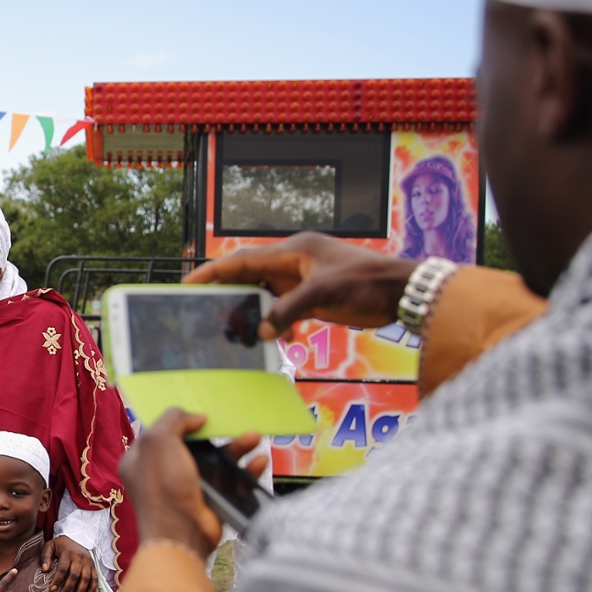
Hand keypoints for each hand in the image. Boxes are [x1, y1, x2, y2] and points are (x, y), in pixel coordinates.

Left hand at [41, 536, 97, 591]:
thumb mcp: (50, 546)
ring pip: (86, 578)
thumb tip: (44, 570)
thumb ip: (45, 556)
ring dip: (81, 590)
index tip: (52, 589)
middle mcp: (79, 558)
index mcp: (67, 553)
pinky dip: (92, 588)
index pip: (62, 568)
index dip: (57, 579)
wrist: (76, 537)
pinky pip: (95, 578)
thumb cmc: (60, 545)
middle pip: (75, 575)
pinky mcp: (93, 565)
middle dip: (68, 587)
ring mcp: (88, 562)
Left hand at [118, 411, 265, 559]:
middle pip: (193, 445)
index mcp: (141, 458)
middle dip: (215, 434)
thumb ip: (173, 420)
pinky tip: (258, 461)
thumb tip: (196, 417)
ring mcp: (188, 487)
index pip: (160, 432)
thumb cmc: (163, 487)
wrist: (181, 534)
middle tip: (232, 424)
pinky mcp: (210, 501)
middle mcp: (163, 472)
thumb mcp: (158, 442)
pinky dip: (245, 470)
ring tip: (253, 437)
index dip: (178, 420)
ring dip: (236, 448)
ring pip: (216, 461)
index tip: (199, 413)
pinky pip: (231, 480)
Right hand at [186, 232, 418, 340]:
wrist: (402, 291)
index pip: (243, 260)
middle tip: (205, 310)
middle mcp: (294, 263)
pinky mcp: (314, 297)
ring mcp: (304, 280)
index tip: (189, 283)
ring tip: (239, 332)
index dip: (214, 271)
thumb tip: (263, 331)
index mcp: (293, 252)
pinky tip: (279, 339)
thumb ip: (289, 310)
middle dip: (230, 294)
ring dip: (254, 313)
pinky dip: (278, 323)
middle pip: (251, 277)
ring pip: (266, 295)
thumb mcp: (324, 294)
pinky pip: (285, 308)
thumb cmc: (367, 283)